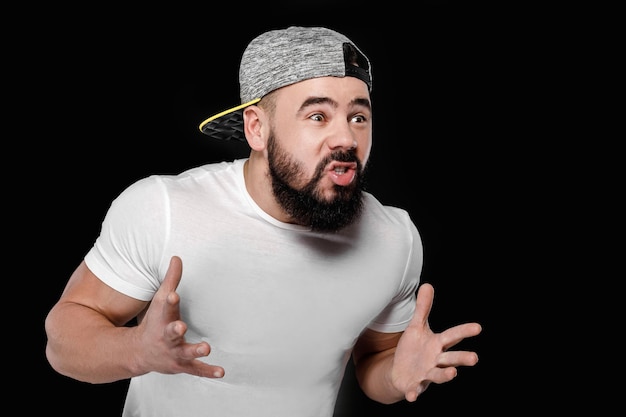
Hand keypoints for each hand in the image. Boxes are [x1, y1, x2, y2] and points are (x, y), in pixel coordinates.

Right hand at [134, 256, 224, 378]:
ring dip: (195, 351)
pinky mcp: (182, 365)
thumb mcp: (161, 301)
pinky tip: (221, 372)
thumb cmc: (155, 322)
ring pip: (184, 353)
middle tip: (180, 326)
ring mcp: (174, 353)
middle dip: (175, 330)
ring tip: (206, 347)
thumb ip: (171, 280)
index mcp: (162, 319)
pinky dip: (208, 371)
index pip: (165, 308)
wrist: (139, 353)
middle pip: (170, 333)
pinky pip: (196, 370)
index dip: (170, 300)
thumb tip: (177, 257)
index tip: (174, 295)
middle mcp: (166, 337)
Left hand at [391, 283, 480, 401]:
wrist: (400, 372)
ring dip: (445, 375)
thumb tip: (428, 285)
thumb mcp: (416, 327)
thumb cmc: (413, 349)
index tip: (478, 327)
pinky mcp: (414, 385)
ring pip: (438, 375)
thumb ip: (423, 308)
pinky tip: (411, 396)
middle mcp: (435, 360)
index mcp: (437, 344)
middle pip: (451, 358)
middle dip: (462, 358)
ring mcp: (426, 374)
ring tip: (452, 373)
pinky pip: (415, 390)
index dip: (464, 331)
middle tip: (475, 358)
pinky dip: (413, 393)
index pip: (452, 336)